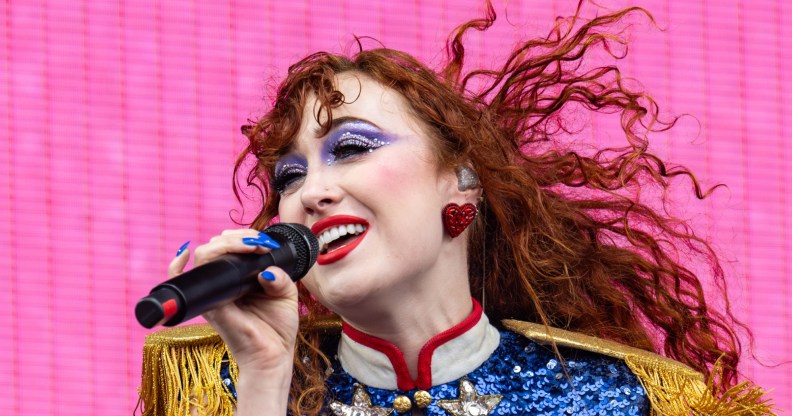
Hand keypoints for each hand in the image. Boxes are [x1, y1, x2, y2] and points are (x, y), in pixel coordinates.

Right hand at [169, 229, 297, 409]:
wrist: (274, 356)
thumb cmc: (278, 329)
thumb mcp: (286, 294)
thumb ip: (279, 275)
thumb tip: (265, 269)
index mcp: (240, 278)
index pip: (230, 247)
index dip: (244, 237)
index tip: (265, 241)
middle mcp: (224, 283)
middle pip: (216, 246)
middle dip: (238, 236)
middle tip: (259, 243)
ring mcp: (214, 293)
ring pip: (205, 256)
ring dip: (227, 243)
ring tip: (251, 246)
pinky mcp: (210, 306)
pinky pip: (184, 281)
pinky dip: (176, 266)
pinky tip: (186, 254)